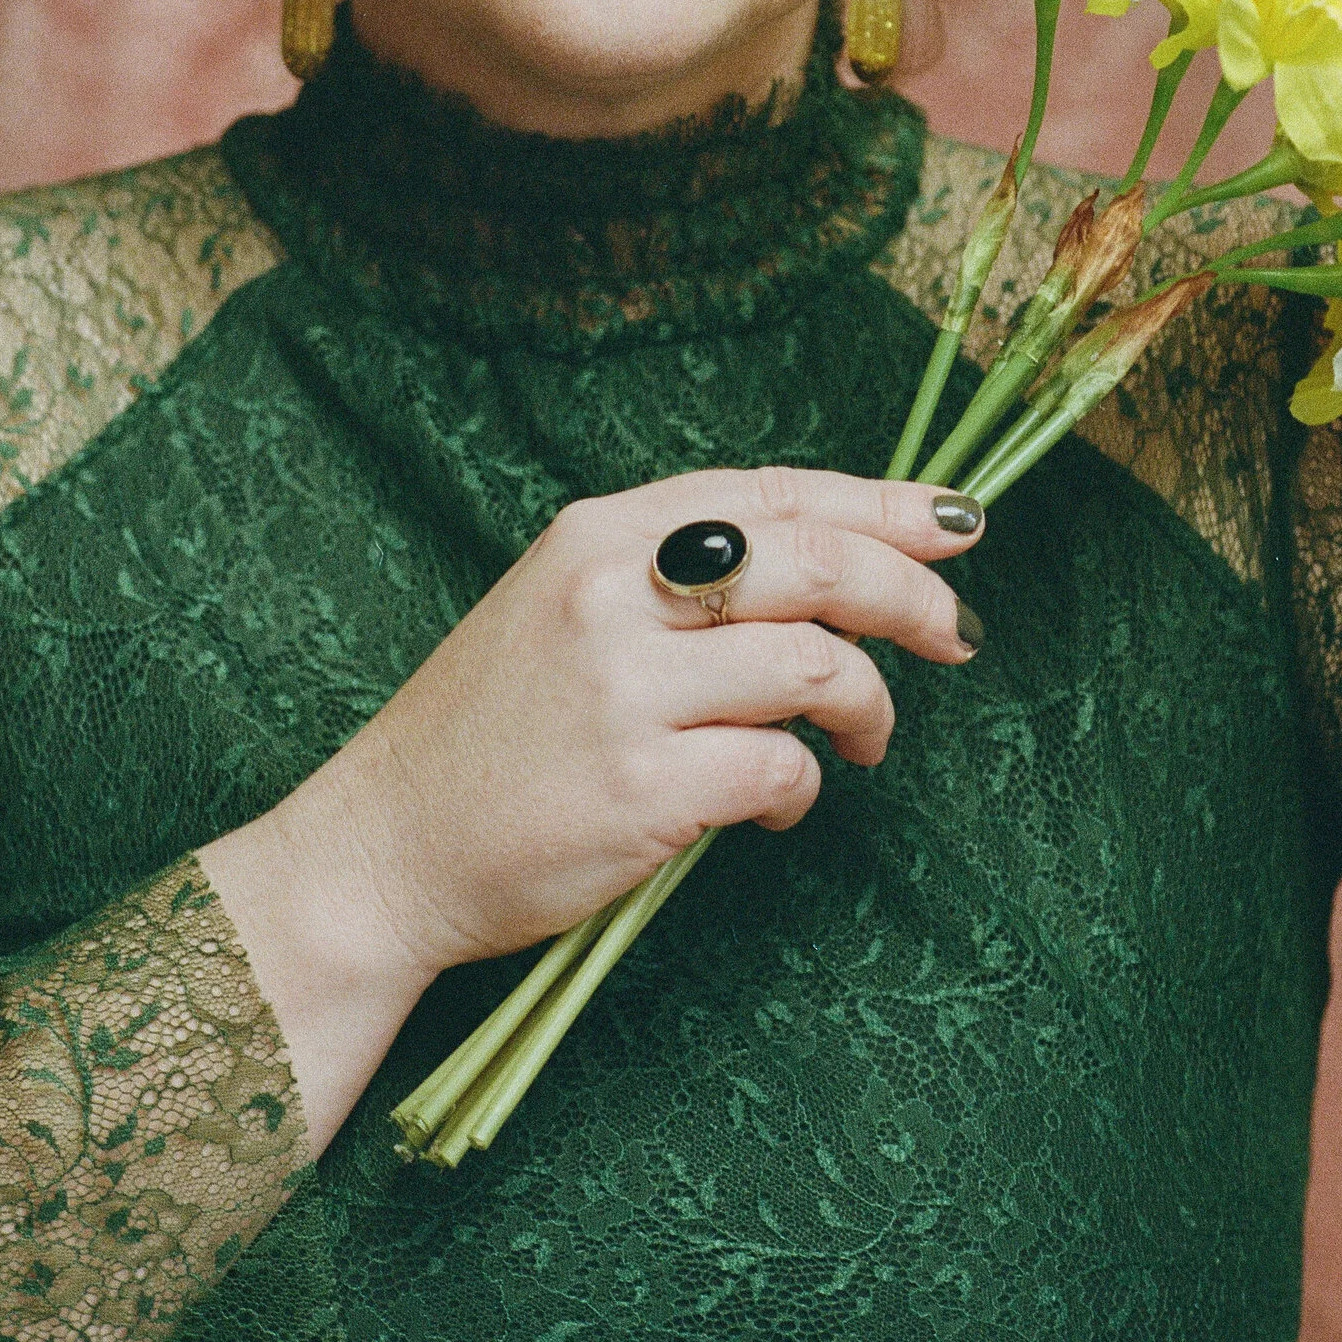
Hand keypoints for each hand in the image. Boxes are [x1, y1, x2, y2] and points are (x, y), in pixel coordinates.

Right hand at [202, 467, 983, 1146]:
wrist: (384, 848)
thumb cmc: (489, 737)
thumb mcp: (560, 610)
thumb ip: (675, 579)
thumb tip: (833, 575)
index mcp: (597, 536)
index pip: (773, 493)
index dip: (882, 503)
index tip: (957, 526)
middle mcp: (611, 595)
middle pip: (817, 562)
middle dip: (913, 595)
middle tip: (955, 635)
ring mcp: (625, 690)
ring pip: (818, 662)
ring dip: (869, 704)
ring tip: (864, 739)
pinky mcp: (643, 787)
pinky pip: (780, 767)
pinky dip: (803, 787)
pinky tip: (779, 802)